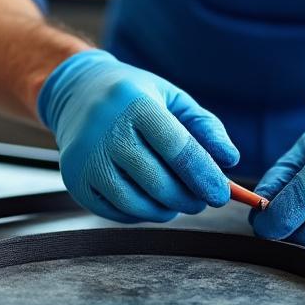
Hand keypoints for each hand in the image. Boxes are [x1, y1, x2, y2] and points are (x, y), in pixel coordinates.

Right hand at [37, 50, 238, 222]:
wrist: (77, 92)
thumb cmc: (134, 96)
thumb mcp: (172, 98)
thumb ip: (205, 126)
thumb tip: (230, 160)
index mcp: (135, 103)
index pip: (177, 148)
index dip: (204, 175)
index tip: (222, 193)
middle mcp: (105, 130)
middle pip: (158, 182)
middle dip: (188, 198)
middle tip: (202, 199)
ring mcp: (85, 158)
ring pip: (137, 203)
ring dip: (167, 210)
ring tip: (178, 200)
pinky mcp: (74, 180)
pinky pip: (117, 211)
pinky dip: (141, 213)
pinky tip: (150, 199)